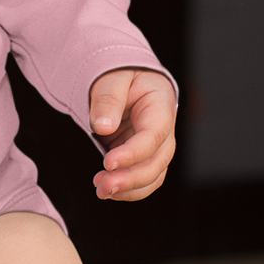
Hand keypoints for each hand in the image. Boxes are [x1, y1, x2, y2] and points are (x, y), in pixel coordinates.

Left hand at [88, 68, 175, 200]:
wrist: (121, 79)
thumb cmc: (119, 74)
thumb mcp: (112, 76)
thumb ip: (107, 99)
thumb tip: (102, 126)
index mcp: (161, 104)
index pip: (153, 135)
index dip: (133, 153)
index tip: (108, 163)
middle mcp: (163, 129)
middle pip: (157, 162)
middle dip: (132, 179)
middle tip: (104, 185)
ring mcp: (154, 145)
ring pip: (152, 176)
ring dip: (128, 189)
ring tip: (101, 190)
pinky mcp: (140, 155)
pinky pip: (140, 178)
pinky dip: (125, 188)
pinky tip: (104, 187)